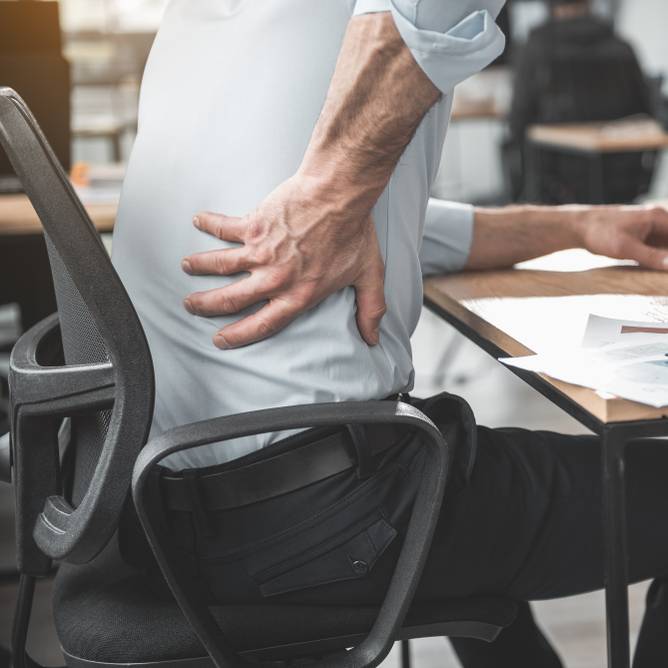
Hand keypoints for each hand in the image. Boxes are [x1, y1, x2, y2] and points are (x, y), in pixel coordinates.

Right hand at [181, 174, 386, 349]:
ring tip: (187, 267)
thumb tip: (372, 337)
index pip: (262, 324)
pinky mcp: (254, 225)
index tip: (221, 340)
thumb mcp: (368, 275)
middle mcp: (274, 278)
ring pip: (220, 265)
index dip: (239, 335)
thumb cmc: (354, 232)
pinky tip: (198, 221)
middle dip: (207, 305)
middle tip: (192, 306)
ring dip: (200, 267)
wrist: (339, 194)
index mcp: (298, 295)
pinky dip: (209, 223)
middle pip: (232, 300)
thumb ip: (370, 309)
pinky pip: (224, 227)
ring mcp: (260, 252)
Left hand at [579, 205, 667, 269]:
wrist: (578, 227)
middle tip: (664, 274)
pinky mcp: (642, 237)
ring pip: (666, 247)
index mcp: (659, 217)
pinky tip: (654, 271)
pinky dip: (658, 259)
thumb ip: (652, 257)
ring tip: (660, 274)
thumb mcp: (626, 248)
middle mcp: (658, 221)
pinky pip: (657, 249)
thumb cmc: (600, 233)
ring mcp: (650, 229)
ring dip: (665, 260)